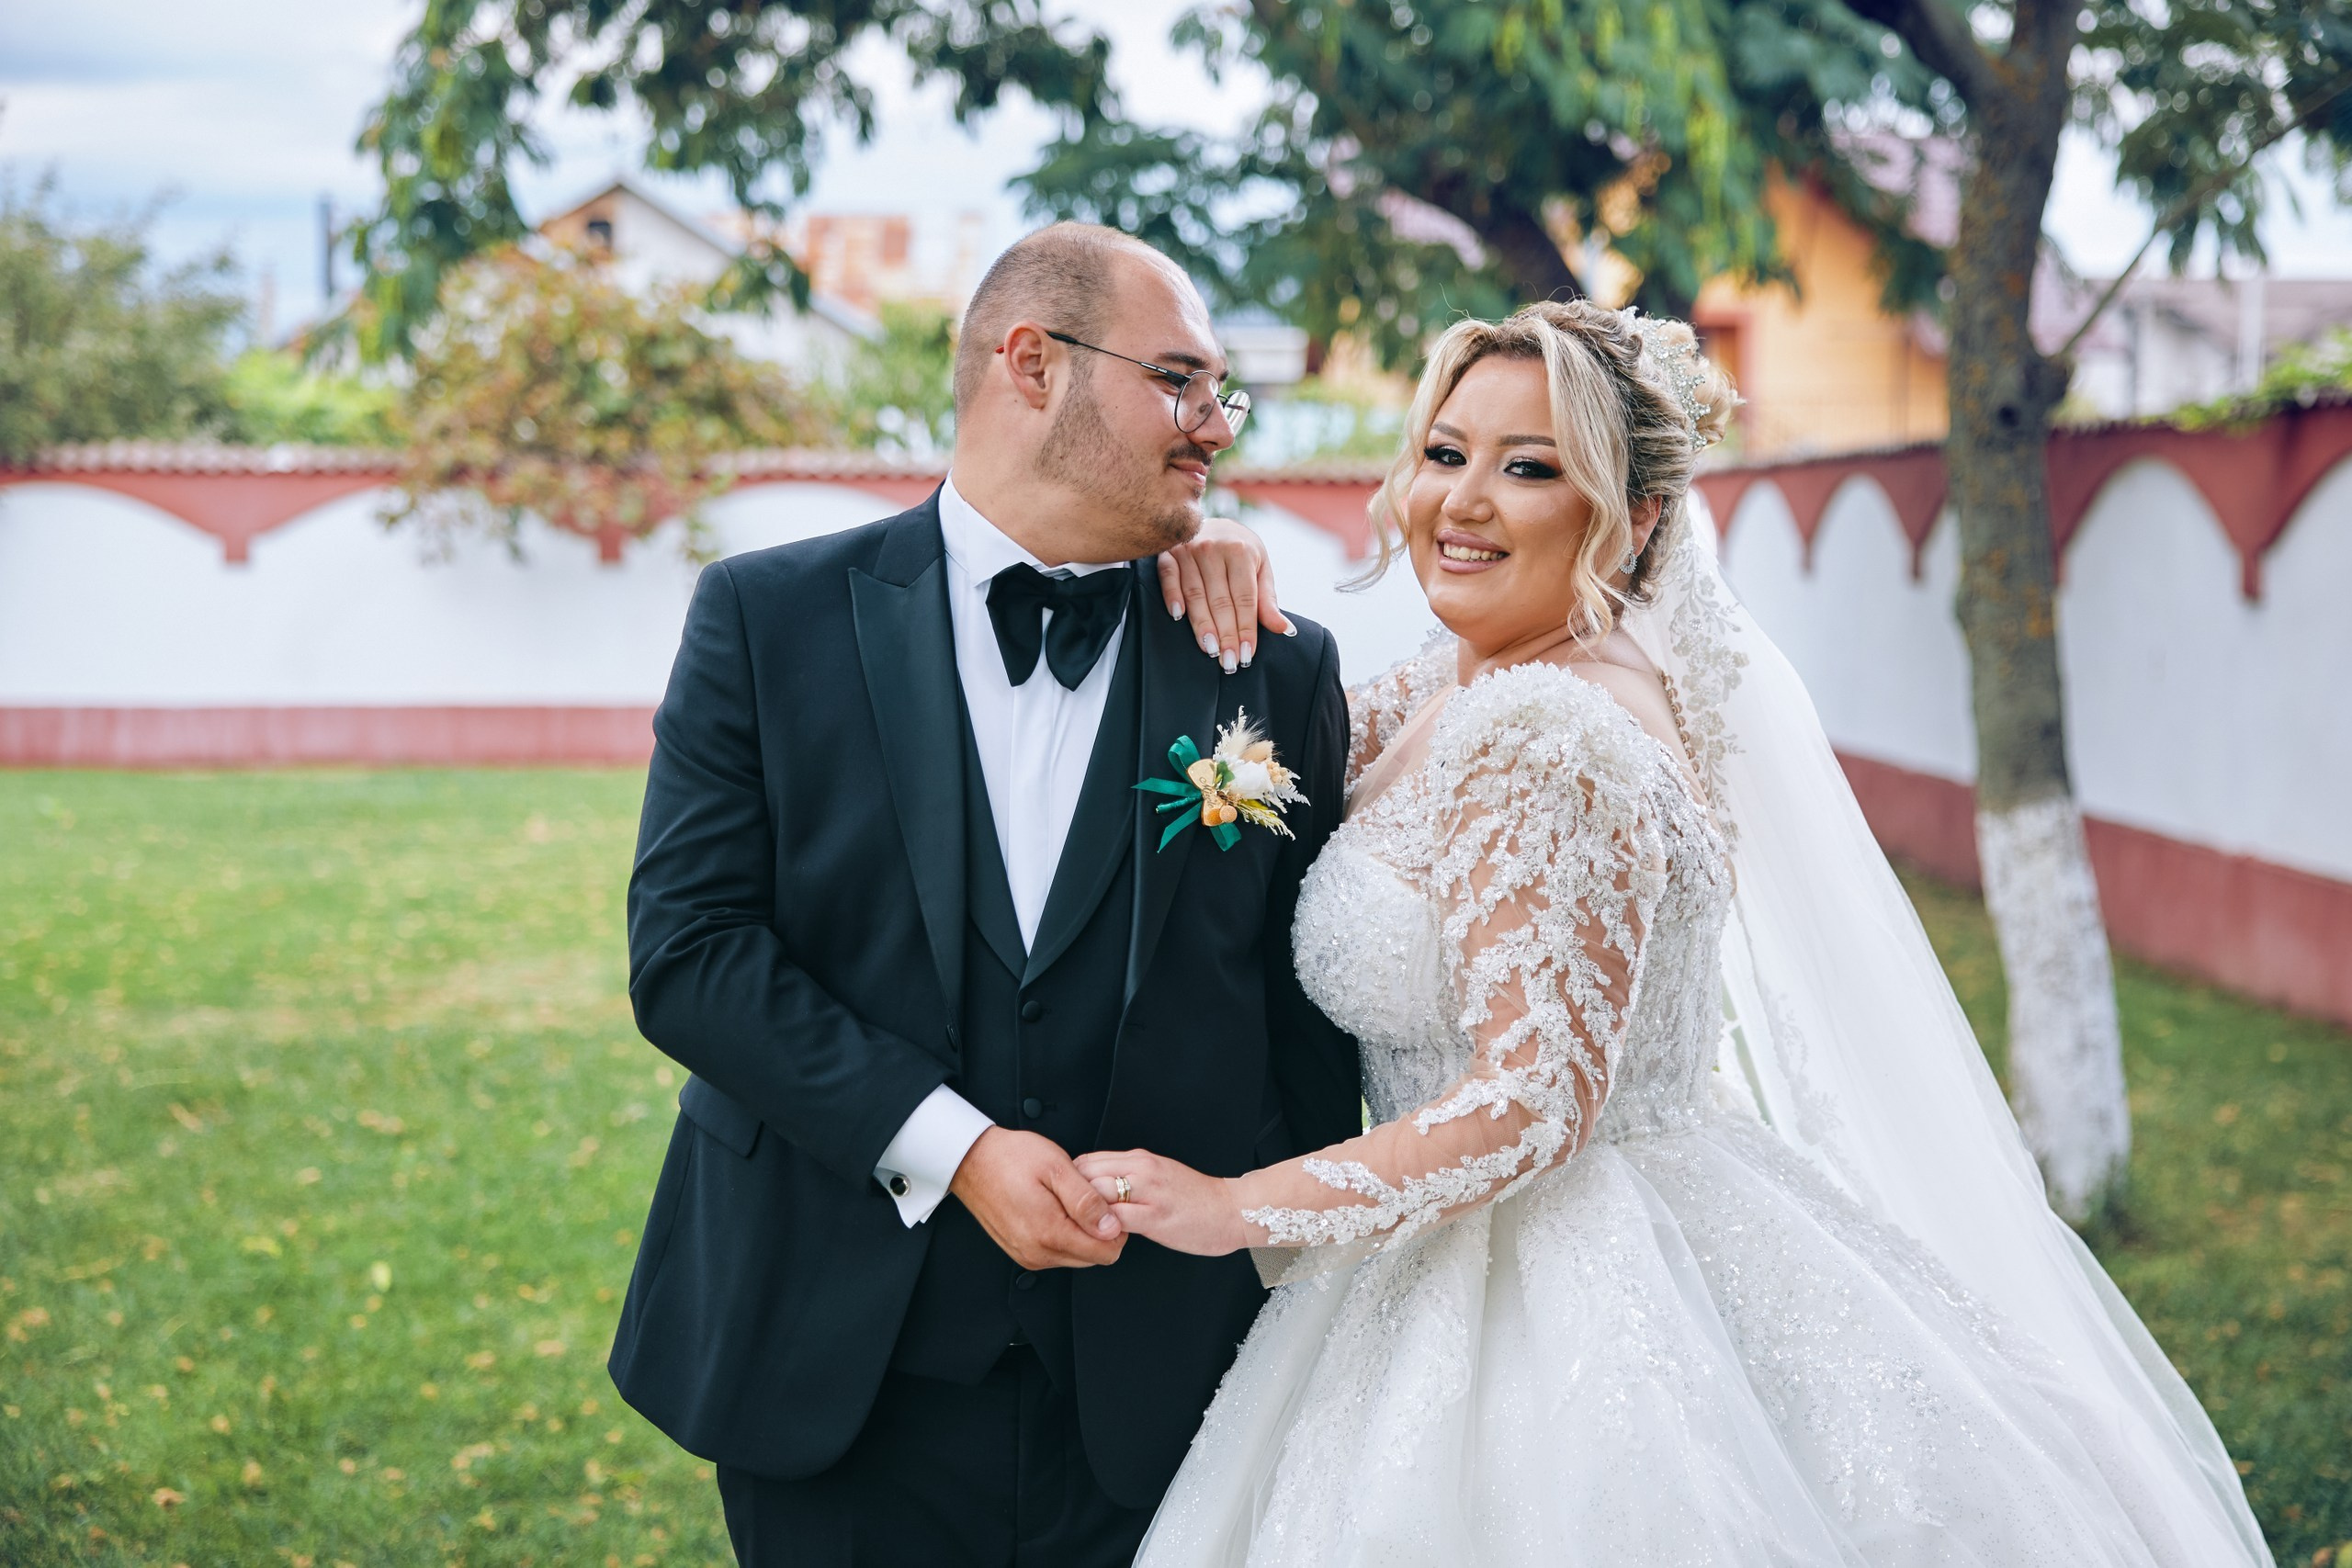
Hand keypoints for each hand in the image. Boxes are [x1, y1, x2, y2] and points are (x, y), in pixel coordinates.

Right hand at [950, 1127, 1125, 1270]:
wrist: (972, 1160)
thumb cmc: (1011, 1158)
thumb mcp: (1057, 1168)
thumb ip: (1086, 1201)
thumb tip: (1111, 1227)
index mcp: (1049, 1233)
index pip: (1106, 1252)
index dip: (1116, 1228)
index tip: (1107, 1203)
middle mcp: (1038, 1253)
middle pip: (1093, 1256)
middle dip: (1099, 1230)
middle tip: (1086, 1197)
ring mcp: (1028, 1256)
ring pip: (1076, 1256)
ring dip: (1081, 1232)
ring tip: (1067, 1200)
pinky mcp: (1021, 1253)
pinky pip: (1057, 1252)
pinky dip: (1064, 1234)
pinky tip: (1054, 1208)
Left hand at [1074, 1149, 1248, 1257]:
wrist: (1231, 1210)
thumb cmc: (1195, 1199)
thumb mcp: (1158, 1176)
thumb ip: (1129, 1177)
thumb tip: (1096, 1186)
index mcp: (1140, 1159)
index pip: (1089, 1160)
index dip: (1072, 1180)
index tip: (1069, 1198)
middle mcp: (1142, 1168)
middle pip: (1086, 1173)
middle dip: (1071, 1195)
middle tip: (1069, 1215)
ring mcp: (1149, 1191)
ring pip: (1097, 1192)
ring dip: (1084, 1211)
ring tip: (1083, 1228)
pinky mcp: (1155, 1216)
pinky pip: (1116, 1218)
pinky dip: (1102, 1227)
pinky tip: (1104, 1237)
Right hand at [1158, 517, 1292, 673]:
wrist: (1213, 523)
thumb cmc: (1240, 551)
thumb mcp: (1260, 569)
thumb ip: (1267, 600)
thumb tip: (1284, 629)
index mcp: (1241, 552)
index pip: (1244, 598)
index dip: (1246, 628)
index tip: (1247, 654)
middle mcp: (1214, 549)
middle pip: (1220, 600)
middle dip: (1226, 634)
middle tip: (1229, 662)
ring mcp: (1189, 550)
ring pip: (1195, 594)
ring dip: (1201, 624)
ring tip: (1210, 650)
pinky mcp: (1168, 553)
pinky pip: (1168, 576)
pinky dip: (1172, 595)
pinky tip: (1178, 616)